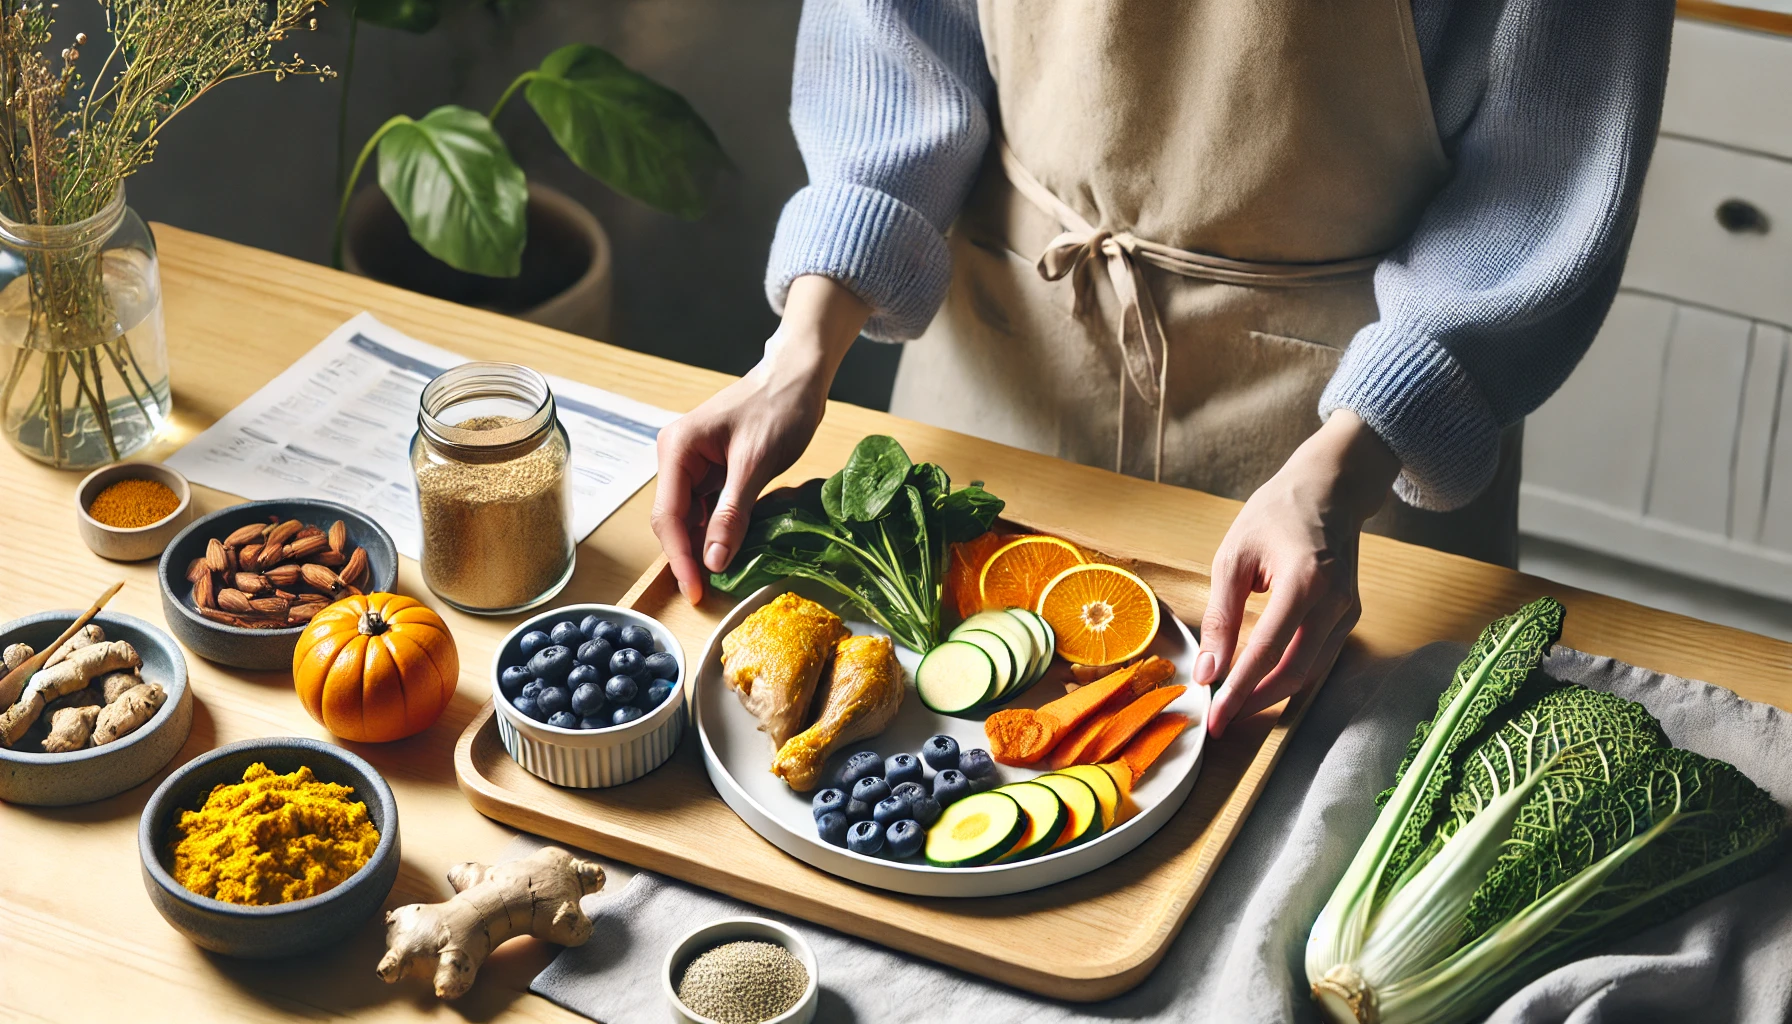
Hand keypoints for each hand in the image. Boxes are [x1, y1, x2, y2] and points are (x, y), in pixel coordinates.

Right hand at [651, 275, 868, 602]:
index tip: (696, 591)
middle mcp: (677, 456)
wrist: (798, 377)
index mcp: (678, 449)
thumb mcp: (756, 464)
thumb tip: (714, 561)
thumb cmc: (778, 407)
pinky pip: (709, 508)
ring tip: (720, 578)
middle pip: (674, 519)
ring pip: (691, 517)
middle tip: (708, 592)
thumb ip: (732, 513)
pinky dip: (719, 530)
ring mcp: (693, 463)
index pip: (669, 515)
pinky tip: (731, 549)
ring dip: (704, 545)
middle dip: (690, 555)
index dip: (681, 557)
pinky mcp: (713, 469)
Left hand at [1197, 410, 1400, 737]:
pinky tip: (1260, 681)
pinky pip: (1318, 658)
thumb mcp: (1233, 557)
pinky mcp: (1350, 616)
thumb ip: (1222, 616)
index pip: (1267, 651)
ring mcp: (1348, 612)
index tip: (1214, 719)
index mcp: (1305, 581)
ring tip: (1234, 705)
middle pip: (1294, 673)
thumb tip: (1209, 671)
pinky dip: (1288, 675)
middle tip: (1220, 719)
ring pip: (1309, 673)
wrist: (1330, 488)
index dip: (1239, 690)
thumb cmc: (1275, 514)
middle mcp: (1335, 602)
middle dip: (1255, 702)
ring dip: (1271, 694)